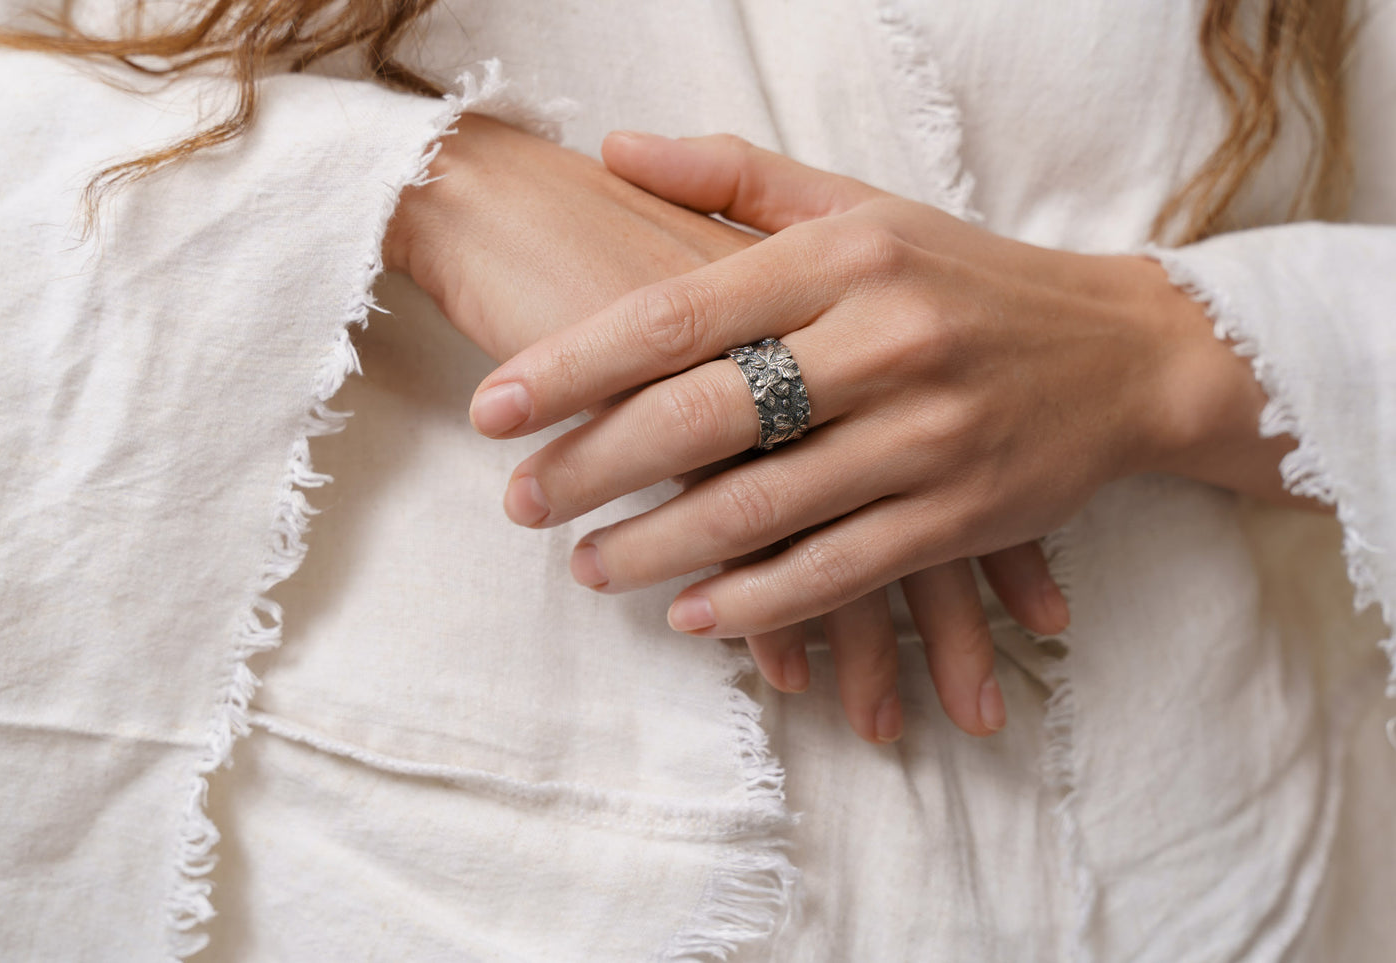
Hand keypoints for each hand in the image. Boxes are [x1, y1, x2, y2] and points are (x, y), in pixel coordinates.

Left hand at [383, 117, 1065, 742]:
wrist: (1124, 352)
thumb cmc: (964, 276)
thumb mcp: (861, 206)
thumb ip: (734, 179)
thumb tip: (613, 146)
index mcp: (847, 254)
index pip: (679, 311)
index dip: (573, 365)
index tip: (494, 408)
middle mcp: (887, 339)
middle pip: (705, 415)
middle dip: (593, 467)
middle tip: (518, 502)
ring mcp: (930, 435)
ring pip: (763, 509)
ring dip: (658, 548)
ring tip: (584, 566)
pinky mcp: (964, 515)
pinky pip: (840, 571)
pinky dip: (759, 603)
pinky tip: (692, 616)